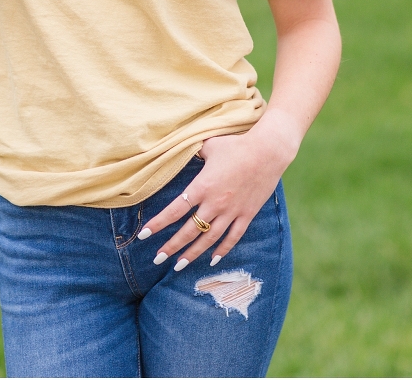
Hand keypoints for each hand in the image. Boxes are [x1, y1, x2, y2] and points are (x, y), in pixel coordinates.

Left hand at [141, 127, 293, 270]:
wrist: (267, 151)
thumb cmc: (236, 145)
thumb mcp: (210, 146)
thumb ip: (195, 152)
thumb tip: (184, 150)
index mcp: (202, 186)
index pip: (175, 210)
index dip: (158, 224)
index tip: (144, 235)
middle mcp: (214, 203)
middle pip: (189, 230)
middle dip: (172, 246)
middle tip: (157, 258)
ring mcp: (231, 211)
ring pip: (209, 239)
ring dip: (193, 253)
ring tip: (179, 265)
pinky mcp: (246, 215)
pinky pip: (233, 237)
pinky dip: (222, 250)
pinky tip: (212, 260)